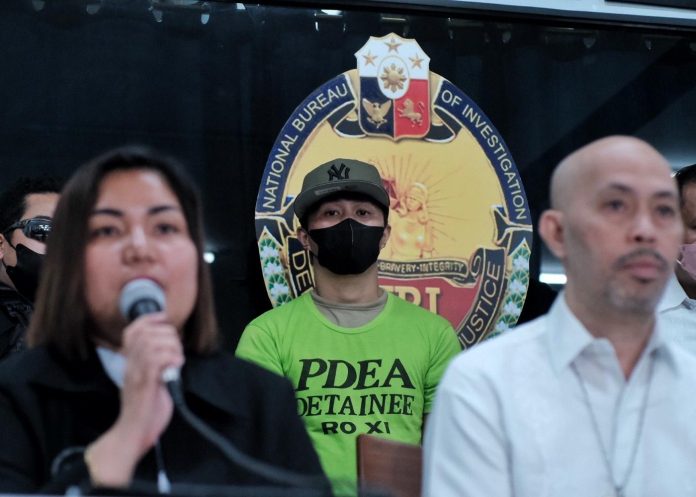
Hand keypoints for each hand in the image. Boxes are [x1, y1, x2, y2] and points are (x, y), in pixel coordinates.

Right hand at [85, 313, 183, 486]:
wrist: (134, 433)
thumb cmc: (146, 409)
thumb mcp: (151, 381)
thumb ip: (157, 365)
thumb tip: (173, 352)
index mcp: (131, 363)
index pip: (132, 331)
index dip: (149, 319)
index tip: (164, 318)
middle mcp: (131, 366)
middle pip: (145, 333)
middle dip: (167, 334)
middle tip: (177, 350)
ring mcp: (136, 375)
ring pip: (150, 344)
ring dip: (170, 346)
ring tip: (177, 360)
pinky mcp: (145, 386)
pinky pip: (155, 361)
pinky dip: (170, 358)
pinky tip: (175, 366)